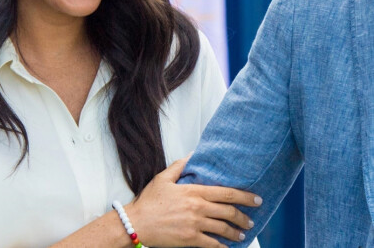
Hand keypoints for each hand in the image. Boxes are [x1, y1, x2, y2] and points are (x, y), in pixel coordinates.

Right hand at [126, 156, 260, 246]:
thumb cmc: (149, 201)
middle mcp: (197, 207)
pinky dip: (224, 247)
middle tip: (252, 218)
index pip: (225, 193)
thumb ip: (180, 165)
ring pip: (224, 228)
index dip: (244, 196)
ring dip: (236, 232)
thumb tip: (192, 154)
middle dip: (244, 215)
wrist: (138, 223)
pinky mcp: (191, 239)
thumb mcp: (163, 178)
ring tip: (243, 233)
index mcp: (193, 191)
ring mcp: (195, 224)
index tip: (256, 199)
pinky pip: (213, 245)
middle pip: (228, 211)